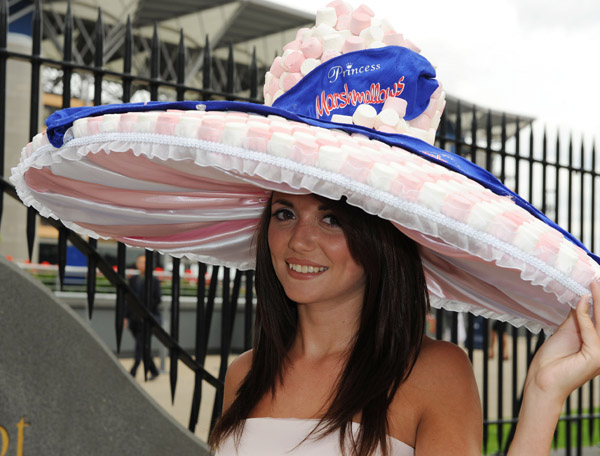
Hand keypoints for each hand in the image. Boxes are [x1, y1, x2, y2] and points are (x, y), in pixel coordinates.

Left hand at [527, 280, 599, 401]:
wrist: (542, 381)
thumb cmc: (552, 360)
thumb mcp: (567, 332)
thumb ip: (578, 318)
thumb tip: (582, 299)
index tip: (596, 283)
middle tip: (596, 279)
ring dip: (599, 301)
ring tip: (594, 284)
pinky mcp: (595, 357)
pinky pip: (591, 331)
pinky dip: (585, 315)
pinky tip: (581, 301)